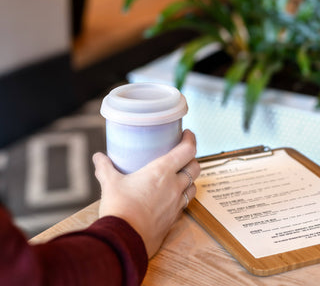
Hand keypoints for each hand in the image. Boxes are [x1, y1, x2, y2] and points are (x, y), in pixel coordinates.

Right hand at [92, 129, 199, 257]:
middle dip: (192, 158)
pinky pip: (185, 202)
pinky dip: (183, 195)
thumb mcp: (110, 183)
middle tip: (182, 155)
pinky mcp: (174, 219)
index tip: (186, 134)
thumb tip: (98, 157)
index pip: (187, 150)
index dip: (190, 139)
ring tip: (179, 175)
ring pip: (194, 186)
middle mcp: (174, 186)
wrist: (125, 240)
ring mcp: (176, 203)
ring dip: (190, 178)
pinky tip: (171, 196)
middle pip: (195, 167)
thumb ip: (105, 167)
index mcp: (162, 172)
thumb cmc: (119, 208)